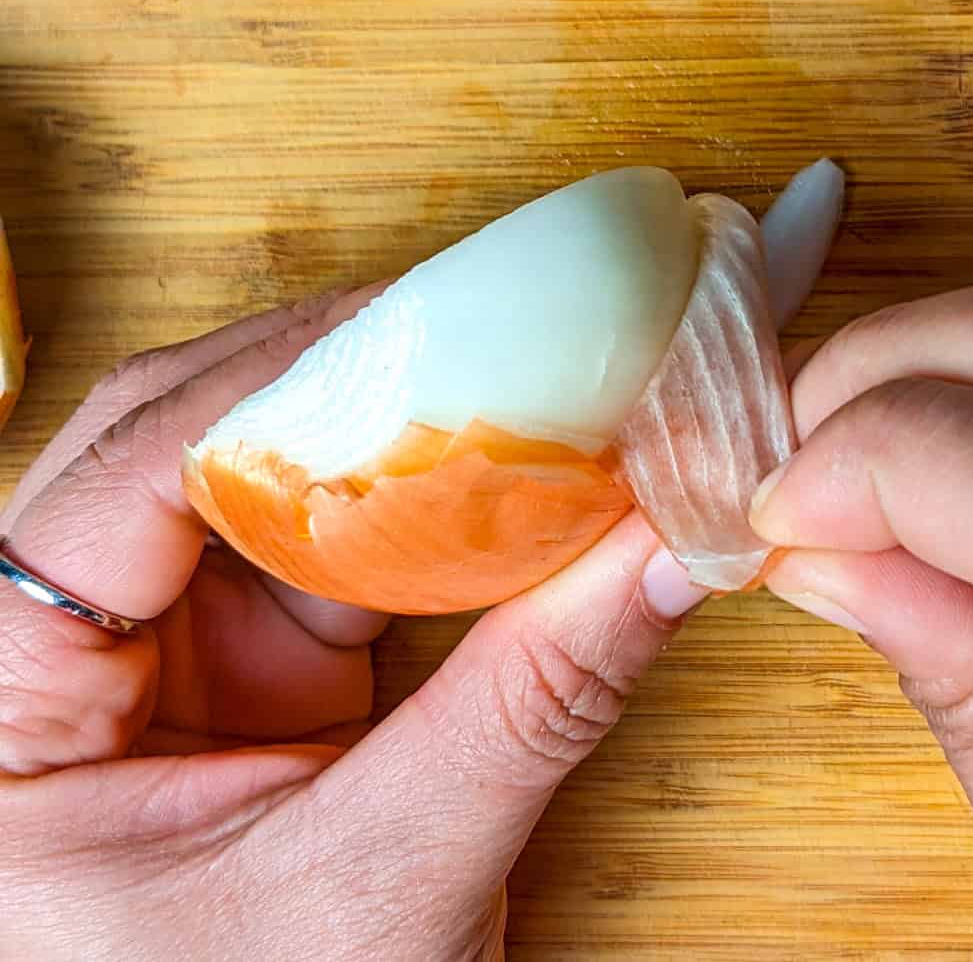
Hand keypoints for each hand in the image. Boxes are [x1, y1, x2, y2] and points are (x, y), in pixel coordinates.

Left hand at [0, 292, 707, 961]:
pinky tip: (495, 485)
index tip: (412, 334)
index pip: (116, 483)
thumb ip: (529, 706)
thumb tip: (662, 551)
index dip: (263, 388)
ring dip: (379, 439)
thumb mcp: (384, 888)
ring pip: (258, 485)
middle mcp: (60, 660)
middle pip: (172, 447)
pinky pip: (325, 551)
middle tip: (461, 330)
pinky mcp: (248, 674)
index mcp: (5, 710)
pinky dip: (414, 514)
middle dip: (322, 381)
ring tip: (491, 383)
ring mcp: (160, 659)